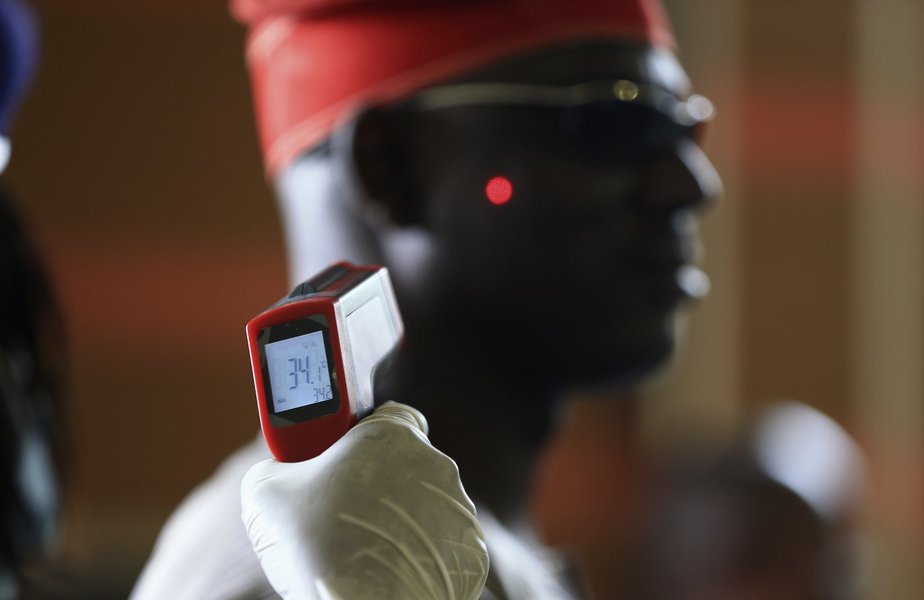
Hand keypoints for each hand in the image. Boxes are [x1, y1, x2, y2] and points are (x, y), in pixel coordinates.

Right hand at [241, 401, 488, 599]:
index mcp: (393, 435)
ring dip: (402, 519)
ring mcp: (459, 510)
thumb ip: (278, 462)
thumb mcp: (266, 491)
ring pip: (427, 504)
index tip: (345, 456)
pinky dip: (422, 554)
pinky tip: (390, 569)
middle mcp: (436, 465)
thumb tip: (280, 470)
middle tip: (344, 510)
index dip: (366, 433)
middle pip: (407, 463)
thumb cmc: (313, 544)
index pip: (391, 415)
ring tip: (364, 547)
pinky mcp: (471, 552)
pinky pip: (444, 544)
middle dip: (380, 482)